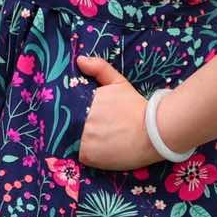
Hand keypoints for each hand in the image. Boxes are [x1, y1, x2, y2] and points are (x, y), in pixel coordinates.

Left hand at [75, 54, 158, 169]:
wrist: (153, 132)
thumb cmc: (135, 107)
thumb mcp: (118, 83)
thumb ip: (99, 69)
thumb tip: (80, 60)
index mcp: (85, 102)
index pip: (63, 107)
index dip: (64, 111)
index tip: (69, 114)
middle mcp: (81, 120)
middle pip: (64, 124)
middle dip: (68, 125)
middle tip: (76, 129)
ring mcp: (84, 139)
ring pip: (69, 140)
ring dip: (74, 140)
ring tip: (87, 140)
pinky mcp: (89, 156)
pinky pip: (76, 155)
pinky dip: (82, 153)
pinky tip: (92, 150)